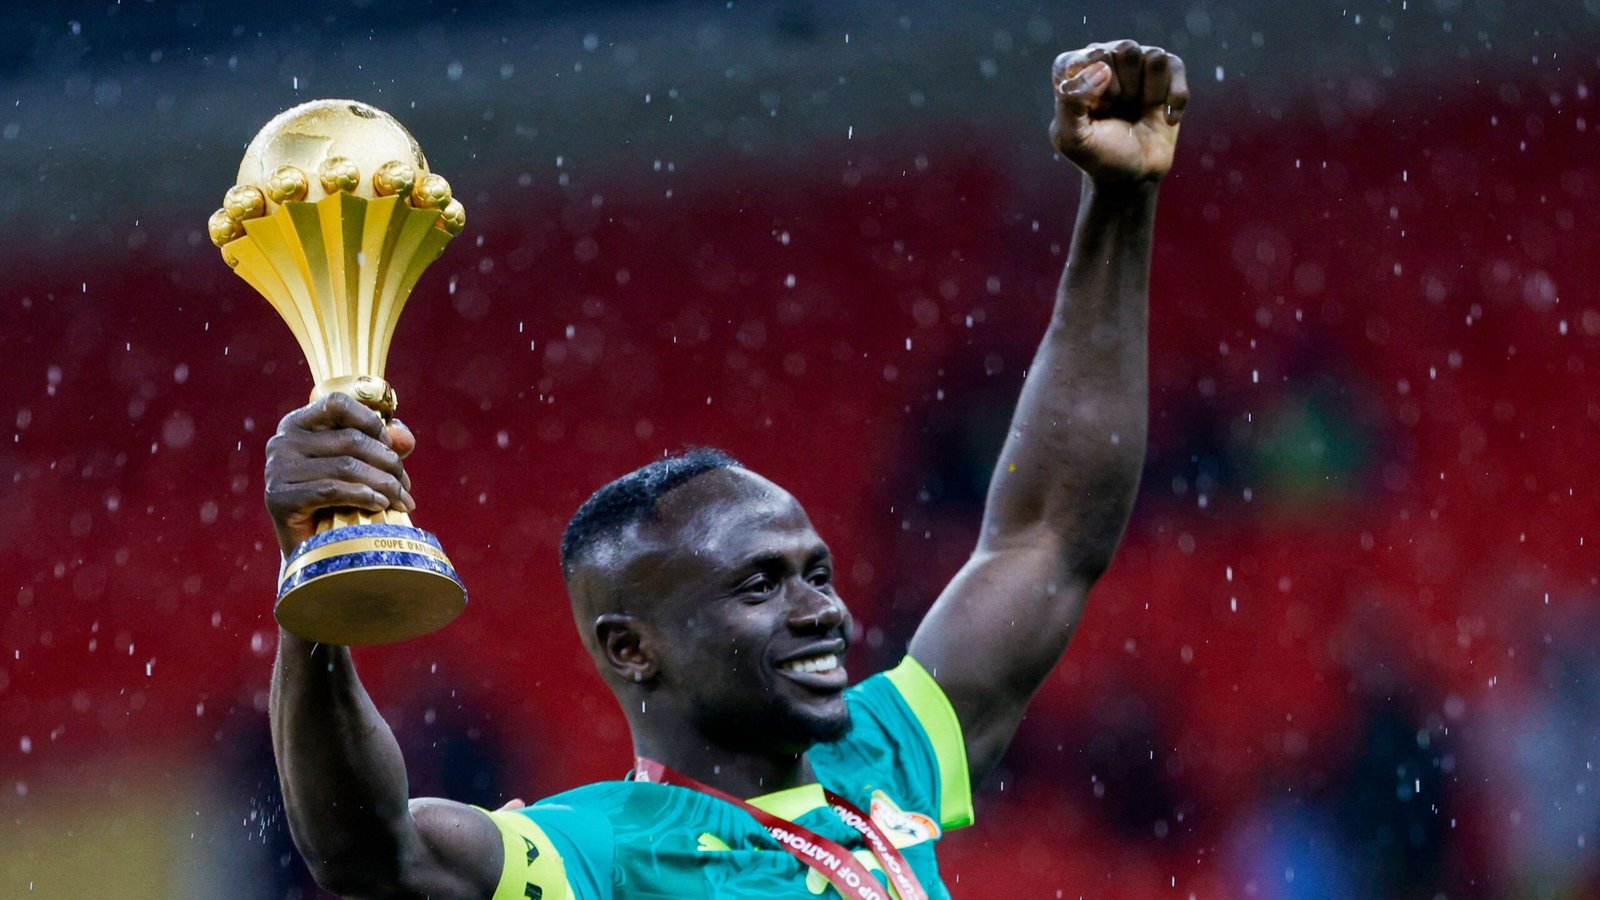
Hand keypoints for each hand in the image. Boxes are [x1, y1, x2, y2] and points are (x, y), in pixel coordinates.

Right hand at [264, 392, 415, 556]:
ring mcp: (277, 470)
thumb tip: (406, 439)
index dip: (372, 422)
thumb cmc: (336, 501)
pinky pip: (332, 491)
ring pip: (346, 467)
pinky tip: (381, 505)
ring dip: (384, 484)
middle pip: (351, 440)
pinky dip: (363, 497)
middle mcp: (282, 441)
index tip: (392, 448)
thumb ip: (382, 445)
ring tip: (401, 500)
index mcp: (298, 424)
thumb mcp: (359, 465)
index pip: (338, 404)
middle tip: (405, 486)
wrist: (308, 548)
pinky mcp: (279, 499)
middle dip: (388, 462)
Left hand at [1049, 41, 1187, 184]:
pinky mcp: (1166, 71)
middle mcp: (1105, 58)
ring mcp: (1136, 62)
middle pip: (1126, 50)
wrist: (1133, 176)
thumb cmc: (1098, 155)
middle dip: (1125, 89)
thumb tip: (1101, 68)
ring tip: (1137, 110)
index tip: (1096, 112)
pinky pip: (1175, 67)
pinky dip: (1174, 98)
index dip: (1098, 88)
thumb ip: (1070, 103)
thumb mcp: (1073, 139)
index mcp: (1074, 68)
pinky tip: (1166, 118)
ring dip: (1149, 92)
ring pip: (1154, 57)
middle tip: (1117, 111)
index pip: (1091, 56)